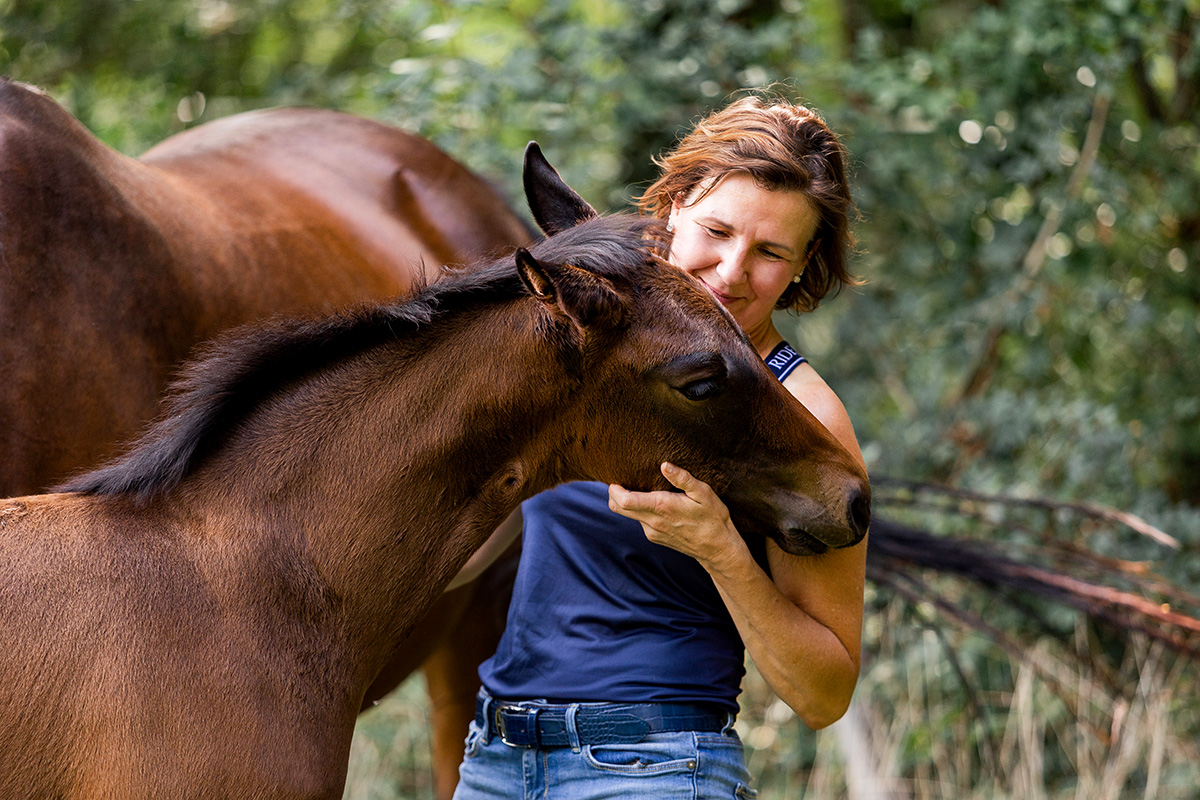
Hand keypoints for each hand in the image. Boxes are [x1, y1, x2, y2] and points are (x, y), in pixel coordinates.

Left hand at [608, 462, 746, 566]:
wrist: (717, 548)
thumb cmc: (713, 517)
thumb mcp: (704, 493)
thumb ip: (683, 478)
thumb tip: (665, 465)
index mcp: (661, 507)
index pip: (624, 501)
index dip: (614, 489)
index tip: (616, 479)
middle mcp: (652, 521)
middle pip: (618, 508)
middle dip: (613, 494)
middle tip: (620, 480)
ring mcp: (652, 532)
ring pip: (629, 515)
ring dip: (629, 502)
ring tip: (642, 488)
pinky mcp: (655, 537)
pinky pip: (640, 521)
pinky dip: (640, 511)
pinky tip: (656, 504)